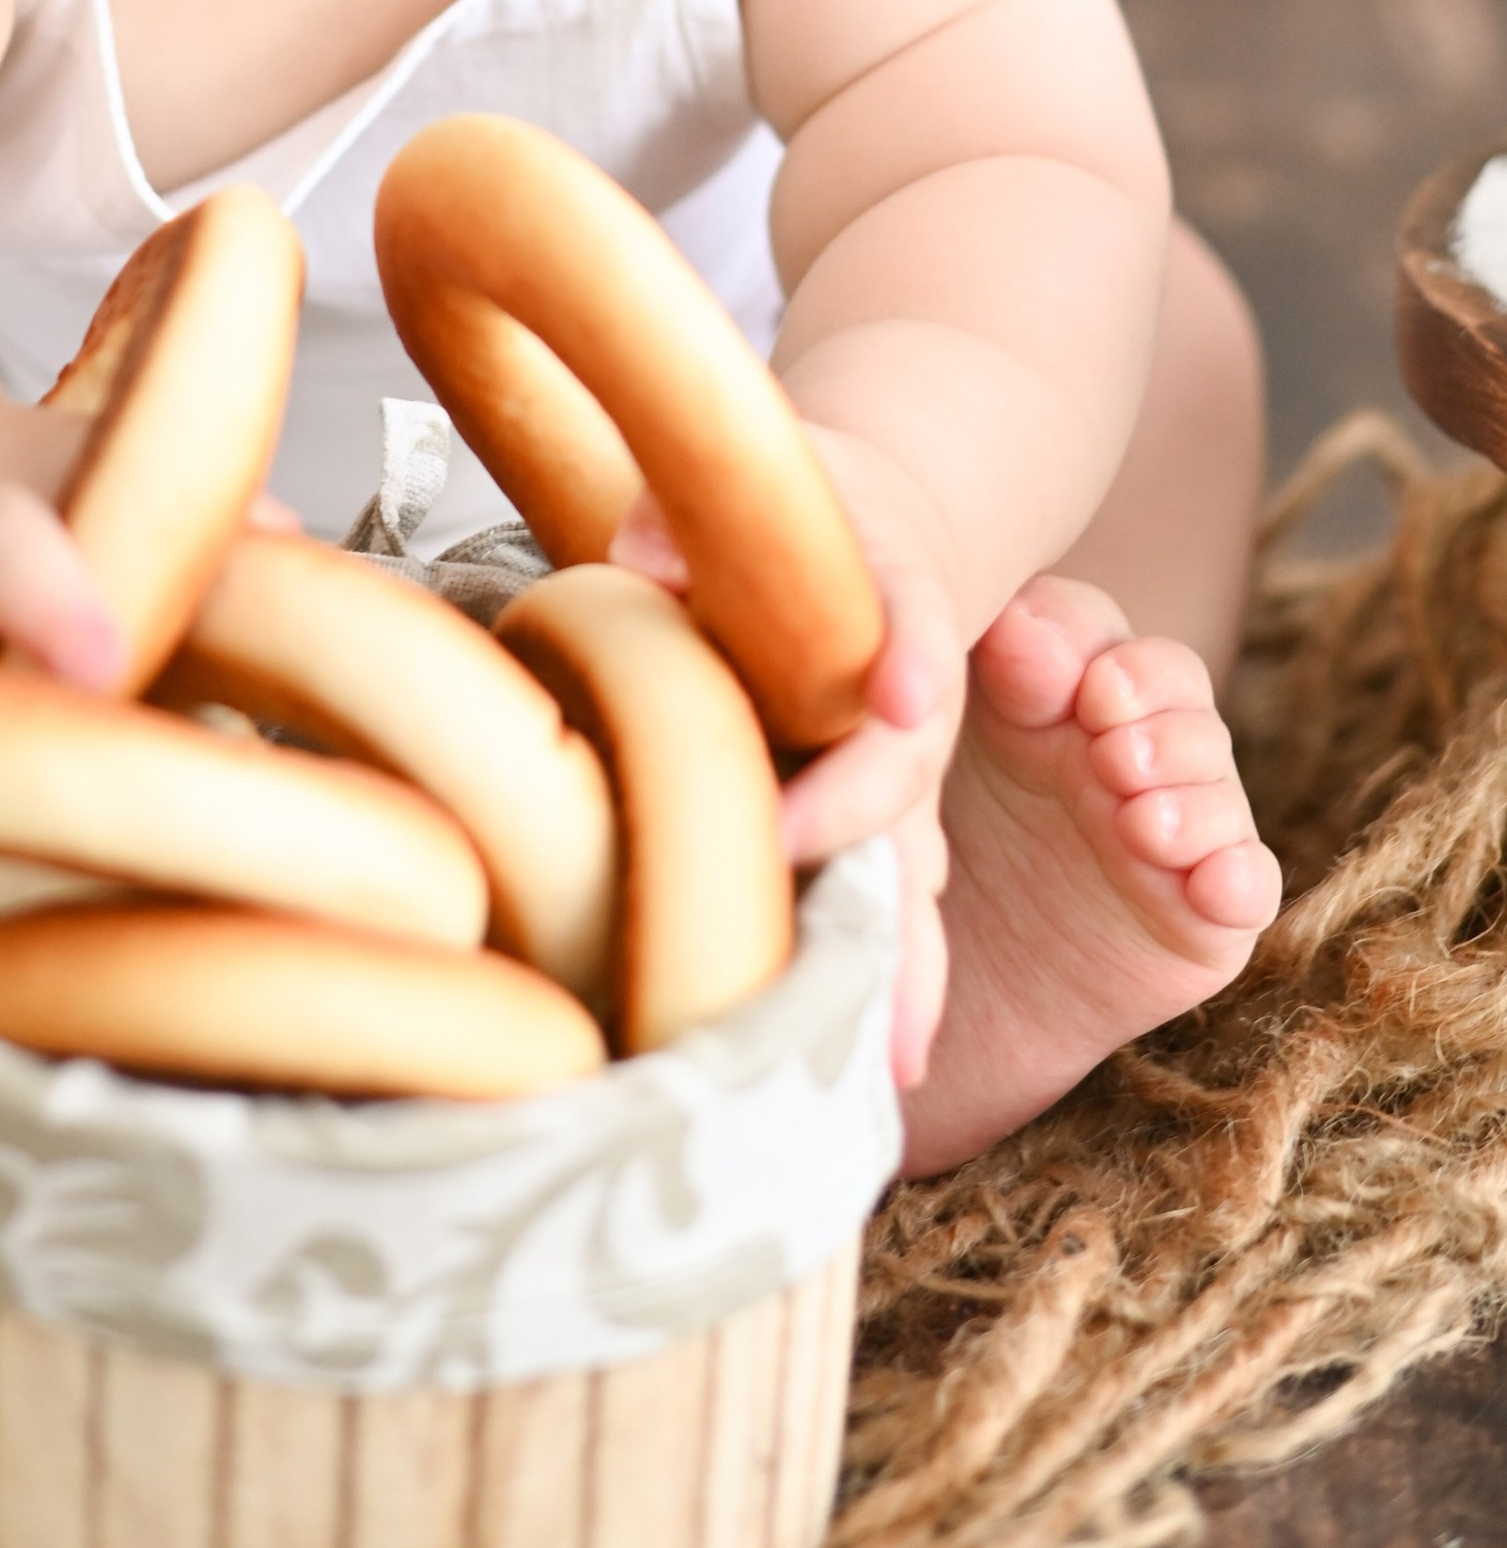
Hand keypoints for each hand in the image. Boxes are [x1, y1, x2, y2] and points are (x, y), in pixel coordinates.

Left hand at [612, 434, 964, 1091]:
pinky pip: (891, 905)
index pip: (908, 626)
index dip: (911, 658)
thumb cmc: (794, 504)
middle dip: (876, 850)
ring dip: (904, 961)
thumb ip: (688, 510)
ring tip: (889, 1061)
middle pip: (907, 775)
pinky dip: (890, 981)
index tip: (905, 698)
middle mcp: (909, 697)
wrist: (880, 528)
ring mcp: (900, 772)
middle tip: (842, 928)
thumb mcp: (760, 477)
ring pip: (913, 870)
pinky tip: (882, 1070)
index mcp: (890, 594)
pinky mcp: (881, 826)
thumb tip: (635, 556)